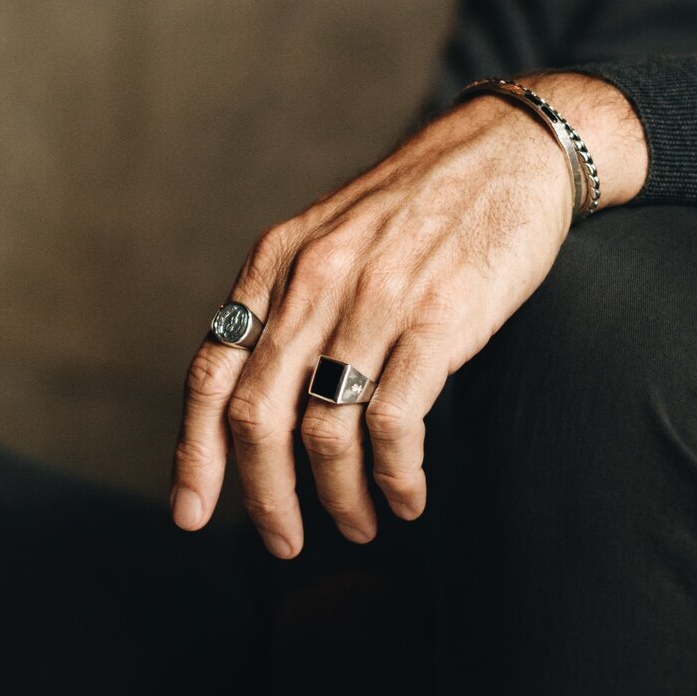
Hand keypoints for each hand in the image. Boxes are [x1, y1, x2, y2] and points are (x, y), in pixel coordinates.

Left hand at [171, 72, 647, 556]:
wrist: (507, 152)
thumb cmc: (418, 208)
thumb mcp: (329, 240)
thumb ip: (290, 308)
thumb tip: (267, 402)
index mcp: (275, 266)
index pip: (210, 374)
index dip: (193, 453)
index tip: (190, 514)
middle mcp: (313, 283)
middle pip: (258, 416)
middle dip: (264, 497)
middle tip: (284, 543)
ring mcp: (374, 299)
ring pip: (326, 431)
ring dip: (338, 498)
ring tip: (359, 525)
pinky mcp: (438, 319)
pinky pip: (395, 423)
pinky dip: (395, 477)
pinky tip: (407, 498)